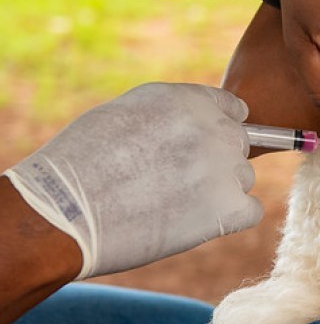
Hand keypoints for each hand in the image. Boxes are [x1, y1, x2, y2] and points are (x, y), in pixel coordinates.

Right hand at [3, 83, 262, 278]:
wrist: (65, 210)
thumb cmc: (82, 164)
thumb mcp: (126, 113)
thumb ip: (172, 115)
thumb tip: (198, 126)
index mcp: (189, 100)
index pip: (232, 109)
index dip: (215, 130)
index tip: (198, 147)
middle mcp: (215, 128)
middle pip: (238, 145)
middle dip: (215, 162)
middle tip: (175, 182)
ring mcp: (226, 168)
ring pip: (242, 179)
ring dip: (219, 191)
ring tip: (173, 203)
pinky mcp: (228, 209)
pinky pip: (251, 211)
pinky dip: (231, 219)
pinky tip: (199, 223)